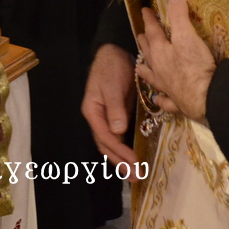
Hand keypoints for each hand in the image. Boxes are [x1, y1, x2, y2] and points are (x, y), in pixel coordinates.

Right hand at [82, 43, 137, 174]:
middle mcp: (98, 118)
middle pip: (106, 145)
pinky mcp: (117, 115)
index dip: (119, 150)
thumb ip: (115, 107)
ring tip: (136, 174)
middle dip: (120, 162)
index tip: (134, 161)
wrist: (115, 52)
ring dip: (123, 160)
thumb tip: (118, 130)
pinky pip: (120, 136)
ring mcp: (107, 118)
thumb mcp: (111, 84)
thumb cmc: (111, 66)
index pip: (105, 136)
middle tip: (136, 177)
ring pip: (112, 144)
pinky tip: (135, 158)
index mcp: (92, 111)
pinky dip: (126, 149)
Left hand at [134, 0, 215, 122]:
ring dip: (146, 71)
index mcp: (160, 53)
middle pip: (149, 54)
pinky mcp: (178, 103)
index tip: (144, 10)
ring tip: (139, 68)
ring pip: (152, 77)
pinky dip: (161, 99)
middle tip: (140, 36)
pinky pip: (166, 101)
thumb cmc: (194, 66)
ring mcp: (167, 88)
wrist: (206, 99)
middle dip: (145, 43)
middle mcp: (160, 71)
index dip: (149, 20)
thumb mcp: (187, 36)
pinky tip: (158, 99)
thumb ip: (179, 17)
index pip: (152, 32)